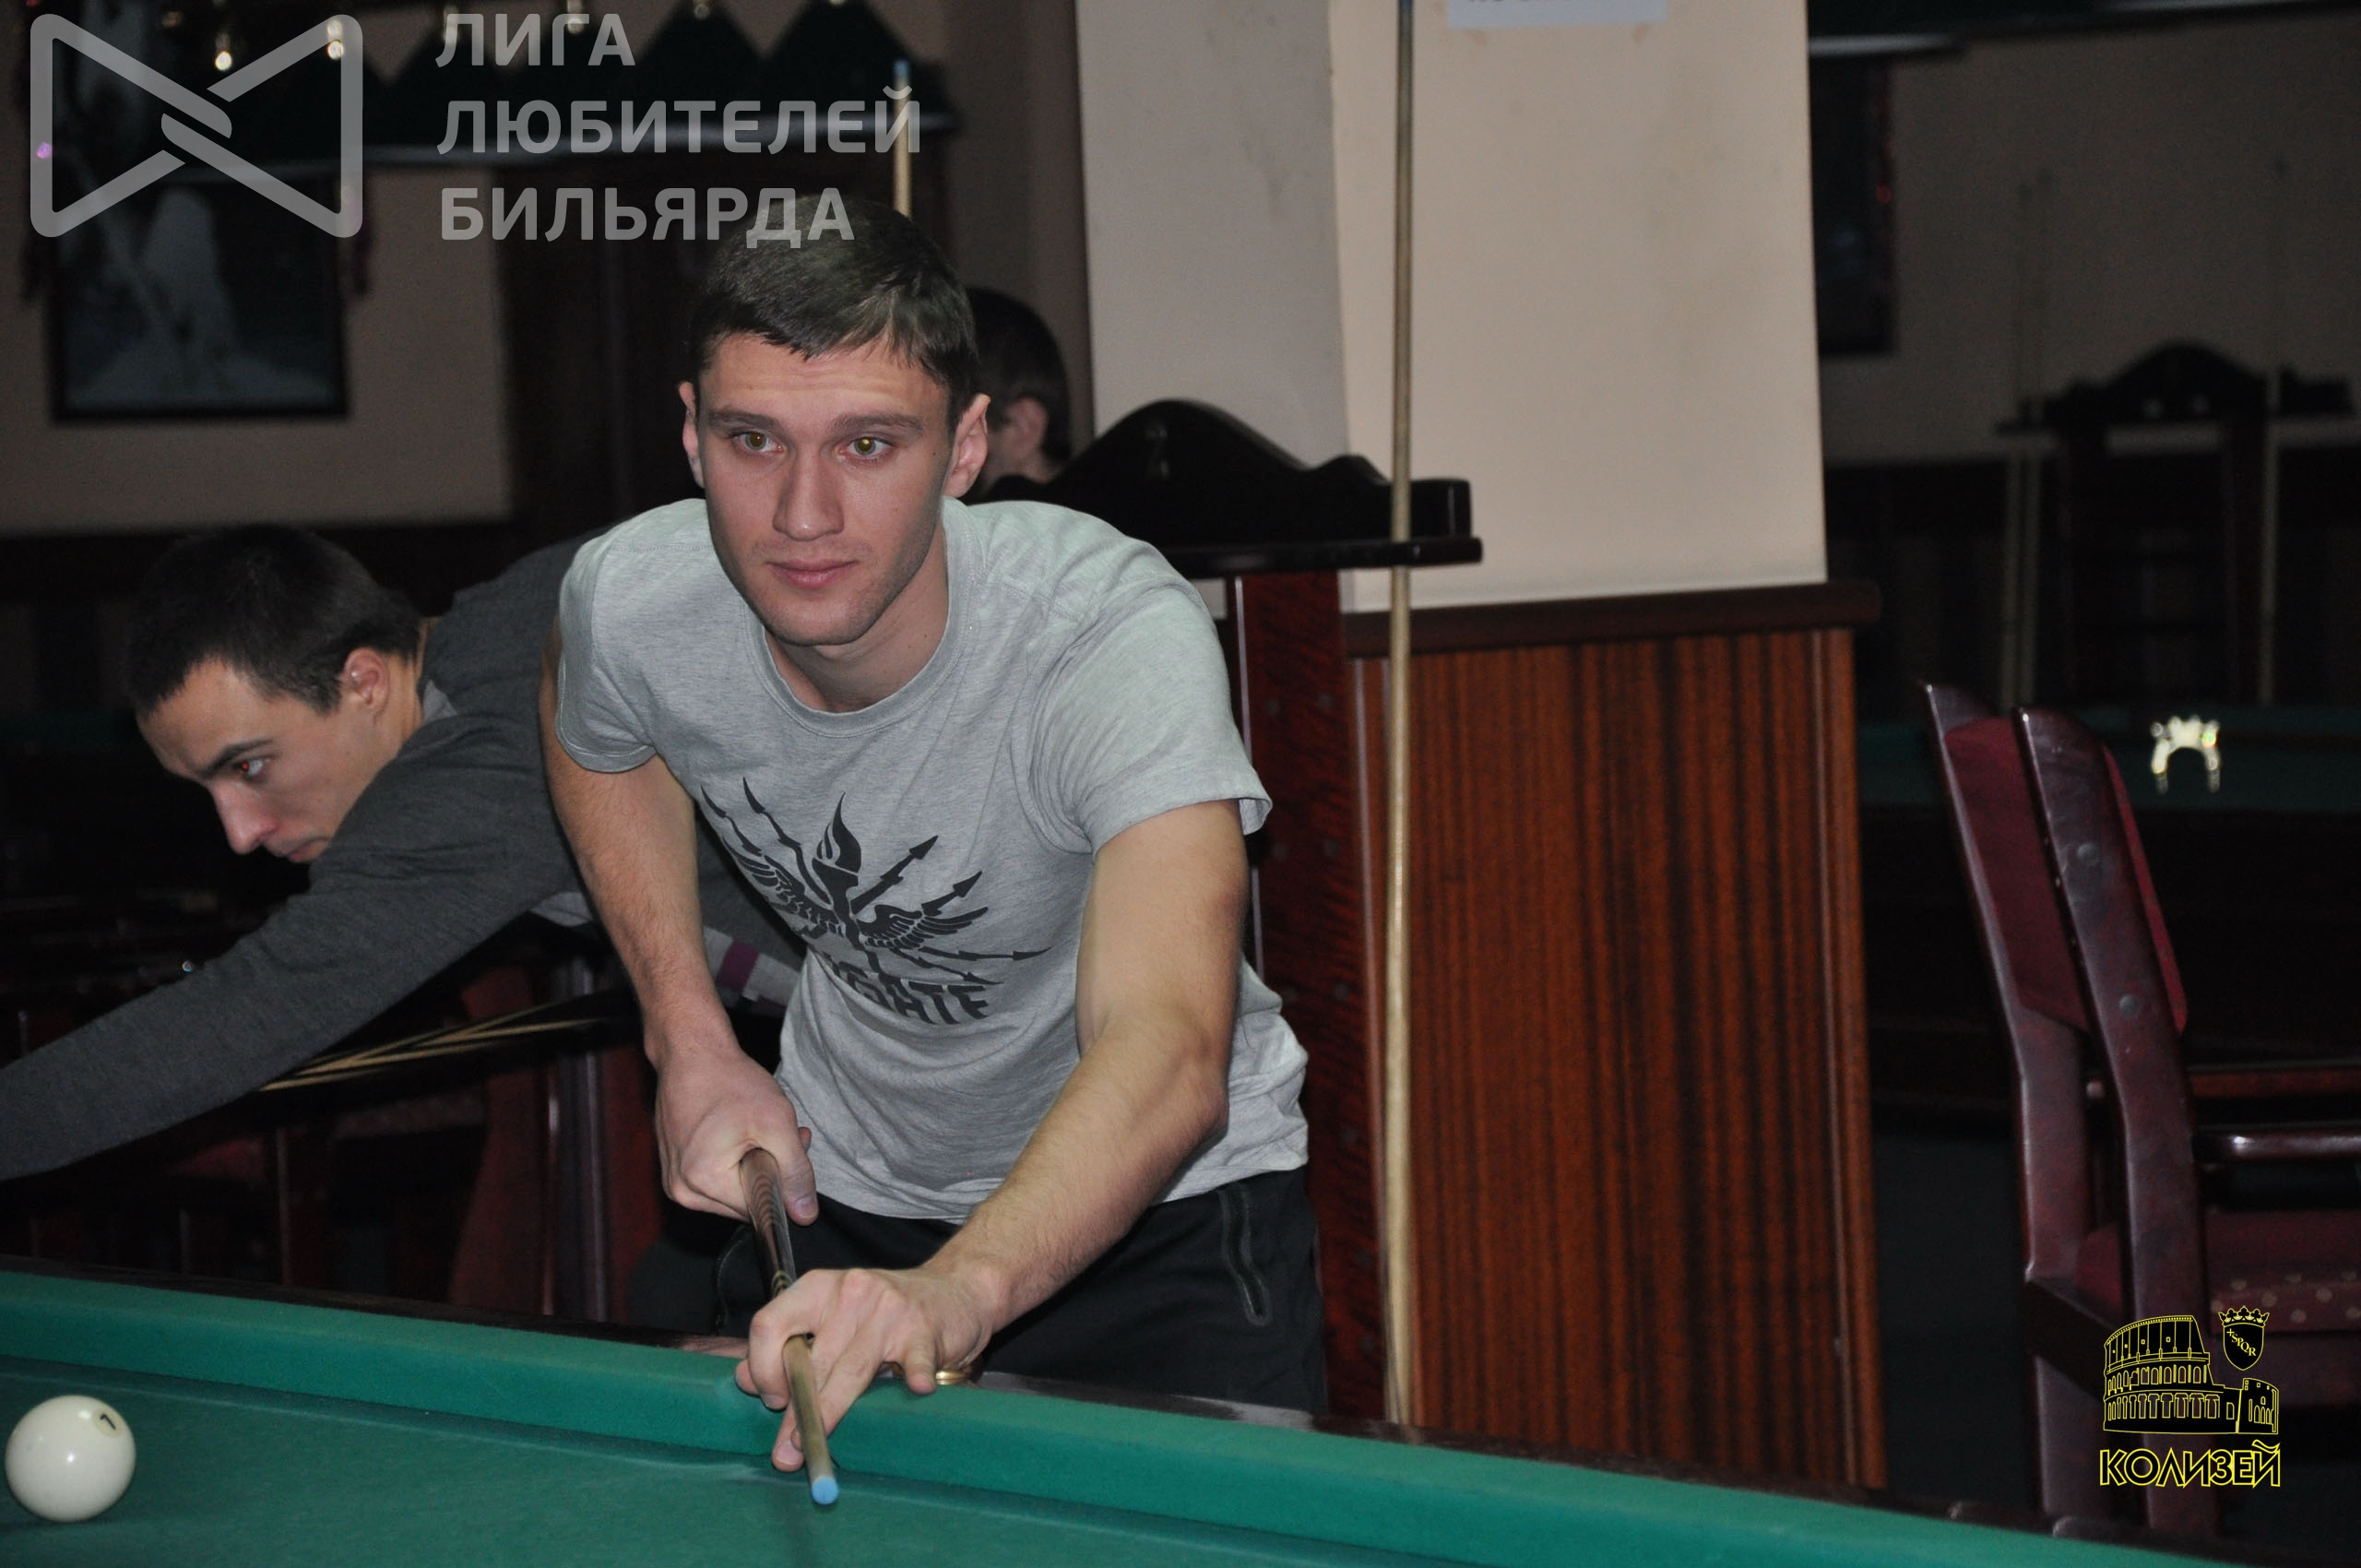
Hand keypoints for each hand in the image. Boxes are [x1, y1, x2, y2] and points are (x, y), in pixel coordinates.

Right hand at [648, 1022, 815, 1221]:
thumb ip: (794, 1171)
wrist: (691, 1054)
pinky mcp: (674, 1171)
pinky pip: (715, 1181)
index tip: (791, 1146)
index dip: (783, 1180)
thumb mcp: (776, 1123)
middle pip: (743, 1203)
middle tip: (781, 1134)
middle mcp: (681, 1191)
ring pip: (731, 1193)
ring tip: (760, 1130)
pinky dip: (734, 1162)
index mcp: (702, 1182)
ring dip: (753, 1167)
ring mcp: (674, 1182)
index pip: (759, 1209)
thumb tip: (805, 1215)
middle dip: (769, 1173)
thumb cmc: (731, 1081)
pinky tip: (741, 1133)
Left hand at [733, 1262, 1002, 1470]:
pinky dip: (913, 1375)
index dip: (763, 1368)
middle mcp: (850, 1291)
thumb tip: (741, 1379)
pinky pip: (914, 1358)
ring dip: (830, 1413)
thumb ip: (788, 1343)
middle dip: (795, 1411)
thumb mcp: (831, 1316)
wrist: (954, 1289)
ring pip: (852, 1370)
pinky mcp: (924, 1328)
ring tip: (813, 1447)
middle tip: (785, 1452)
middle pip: (811, 1359)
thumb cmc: (883, 1311)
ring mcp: (889, 1309)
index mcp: (818, 1287)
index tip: (773, 1399)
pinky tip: (915, 1388)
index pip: (770, 1324)